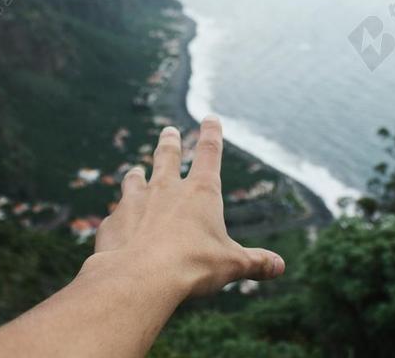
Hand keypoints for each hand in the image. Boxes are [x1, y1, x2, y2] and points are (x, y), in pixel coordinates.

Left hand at [89, 115, 284, 298]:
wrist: (140, 276)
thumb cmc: (193, 266)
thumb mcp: (231, 265)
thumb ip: (255, 262)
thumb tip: (280, 266)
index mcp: (201, 192)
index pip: (209, 153)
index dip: (211, 133)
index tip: (210, 118)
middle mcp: (166, 189)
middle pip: (167, 156)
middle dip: (169, 142)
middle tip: (168, 131)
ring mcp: (136, 201)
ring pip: (136, 178)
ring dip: (137, 174)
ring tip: (136, 170)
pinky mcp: (113, 221)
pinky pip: (117, 215)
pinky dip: (120, 217)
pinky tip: (119, 225)